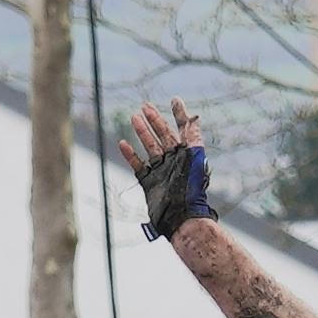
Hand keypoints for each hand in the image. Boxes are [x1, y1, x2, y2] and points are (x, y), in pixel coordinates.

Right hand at [118, 99, 213, 239]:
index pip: (184, 129)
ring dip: (142, 132)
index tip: (175, 100)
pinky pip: (138, 165)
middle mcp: (174, 161)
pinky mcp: (149, 182)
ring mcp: (161, 171)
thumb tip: (194, 117)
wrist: (181, 216)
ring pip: (150, 146)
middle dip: (155, 120)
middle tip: (145, 105)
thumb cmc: (191, 188)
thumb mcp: (195, 158)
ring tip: (134, 117)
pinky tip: (123, 143)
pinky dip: (130, 154)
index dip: (180, 114)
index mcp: (187, 154)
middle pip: (163, 135)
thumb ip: (193, 137)